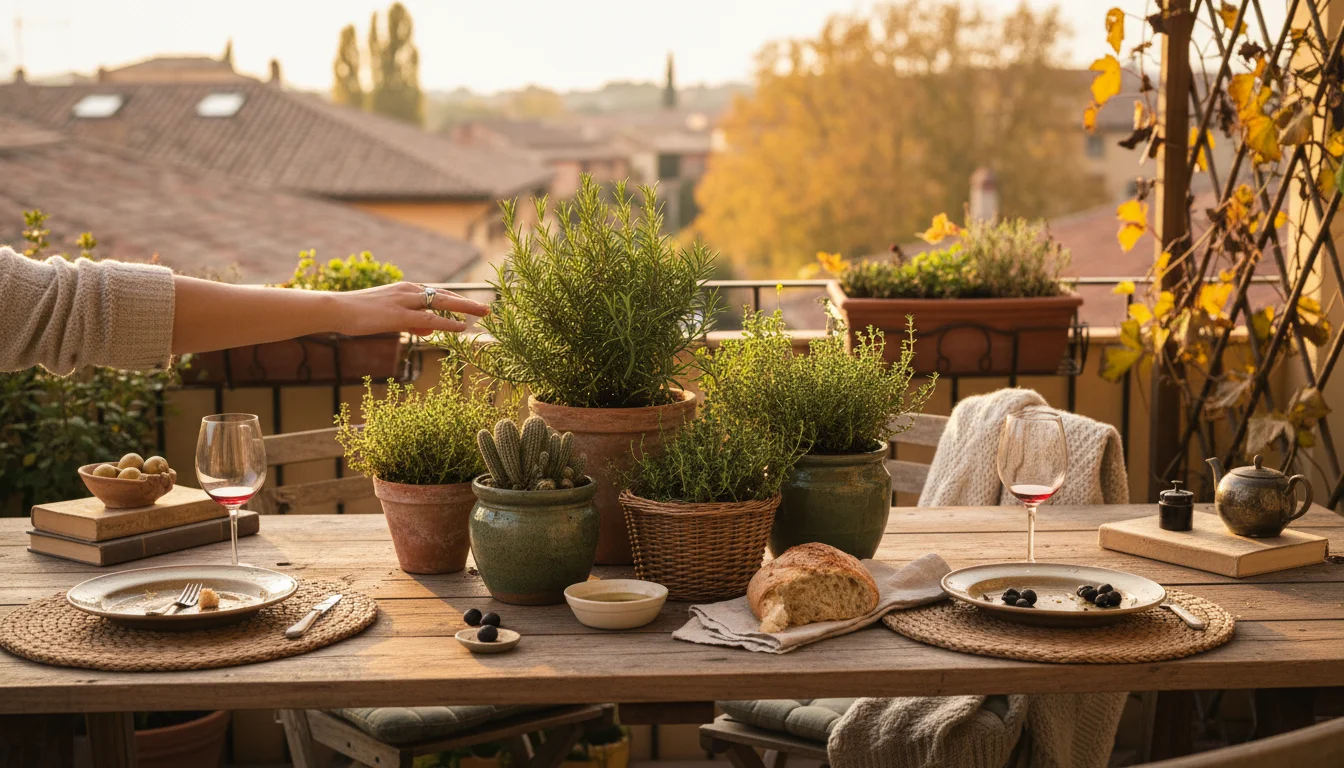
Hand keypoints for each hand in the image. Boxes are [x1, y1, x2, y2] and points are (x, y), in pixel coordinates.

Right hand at [332, 283, 489, 336]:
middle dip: (468, 302)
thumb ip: (411, 321)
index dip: (457, 299)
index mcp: (406, 290)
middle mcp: (409, 291)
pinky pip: (430, 319)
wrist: (337, 309)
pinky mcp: (399, 315)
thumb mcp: (390, 317)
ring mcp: (405, 302)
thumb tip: (430, 329)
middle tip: (488, 308)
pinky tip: (462, 327)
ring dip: (465, 308)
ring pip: (443, 304)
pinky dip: (448, 323)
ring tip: (483, 314)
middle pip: (446, 296)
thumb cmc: (360, 314)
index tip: (472, 305)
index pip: (438, 293)